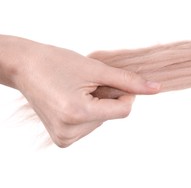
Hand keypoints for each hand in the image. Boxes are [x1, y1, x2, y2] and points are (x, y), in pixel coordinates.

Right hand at [9, 38, 159, 146]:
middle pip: (112, 116)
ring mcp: (64, 138)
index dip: (125, 93)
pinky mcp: (62, 139)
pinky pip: (90, 125)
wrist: (25, 66)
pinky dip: (89, 111)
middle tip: (86, 84)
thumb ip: (128, 81)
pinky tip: (72, 100)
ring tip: (76, 90)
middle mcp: (70, 131)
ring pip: (102, 121)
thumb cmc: (57, 62)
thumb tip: (155, 88)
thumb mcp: (96, 69)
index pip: (123, 111)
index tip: (111, 80)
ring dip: (98, 104)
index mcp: (77, 114)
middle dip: (107, 98)